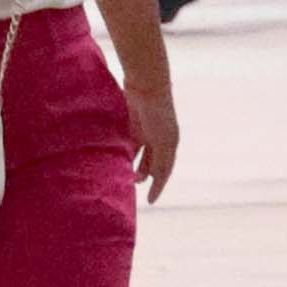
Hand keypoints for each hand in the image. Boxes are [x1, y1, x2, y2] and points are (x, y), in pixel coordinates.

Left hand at [127, 75, 182, 198]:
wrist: (147, 85)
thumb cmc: (157, 112)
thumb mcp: (162, 140)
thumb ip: (160, 159)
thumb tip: (155, 178)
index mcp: (170, 143)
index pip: (165, 171)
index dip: (158, 187)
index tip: (151, 201)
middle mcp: (159, 138)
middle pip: (152, 163)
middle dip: (144, 175)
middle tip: (133, 185)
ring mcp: (146, 130)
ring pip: (140, 154)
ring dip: (134, 165)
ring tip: (125, 176)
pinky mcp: (133, 122)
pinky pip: (129, 142)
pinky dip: (125, 151)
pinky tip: (116, 159)